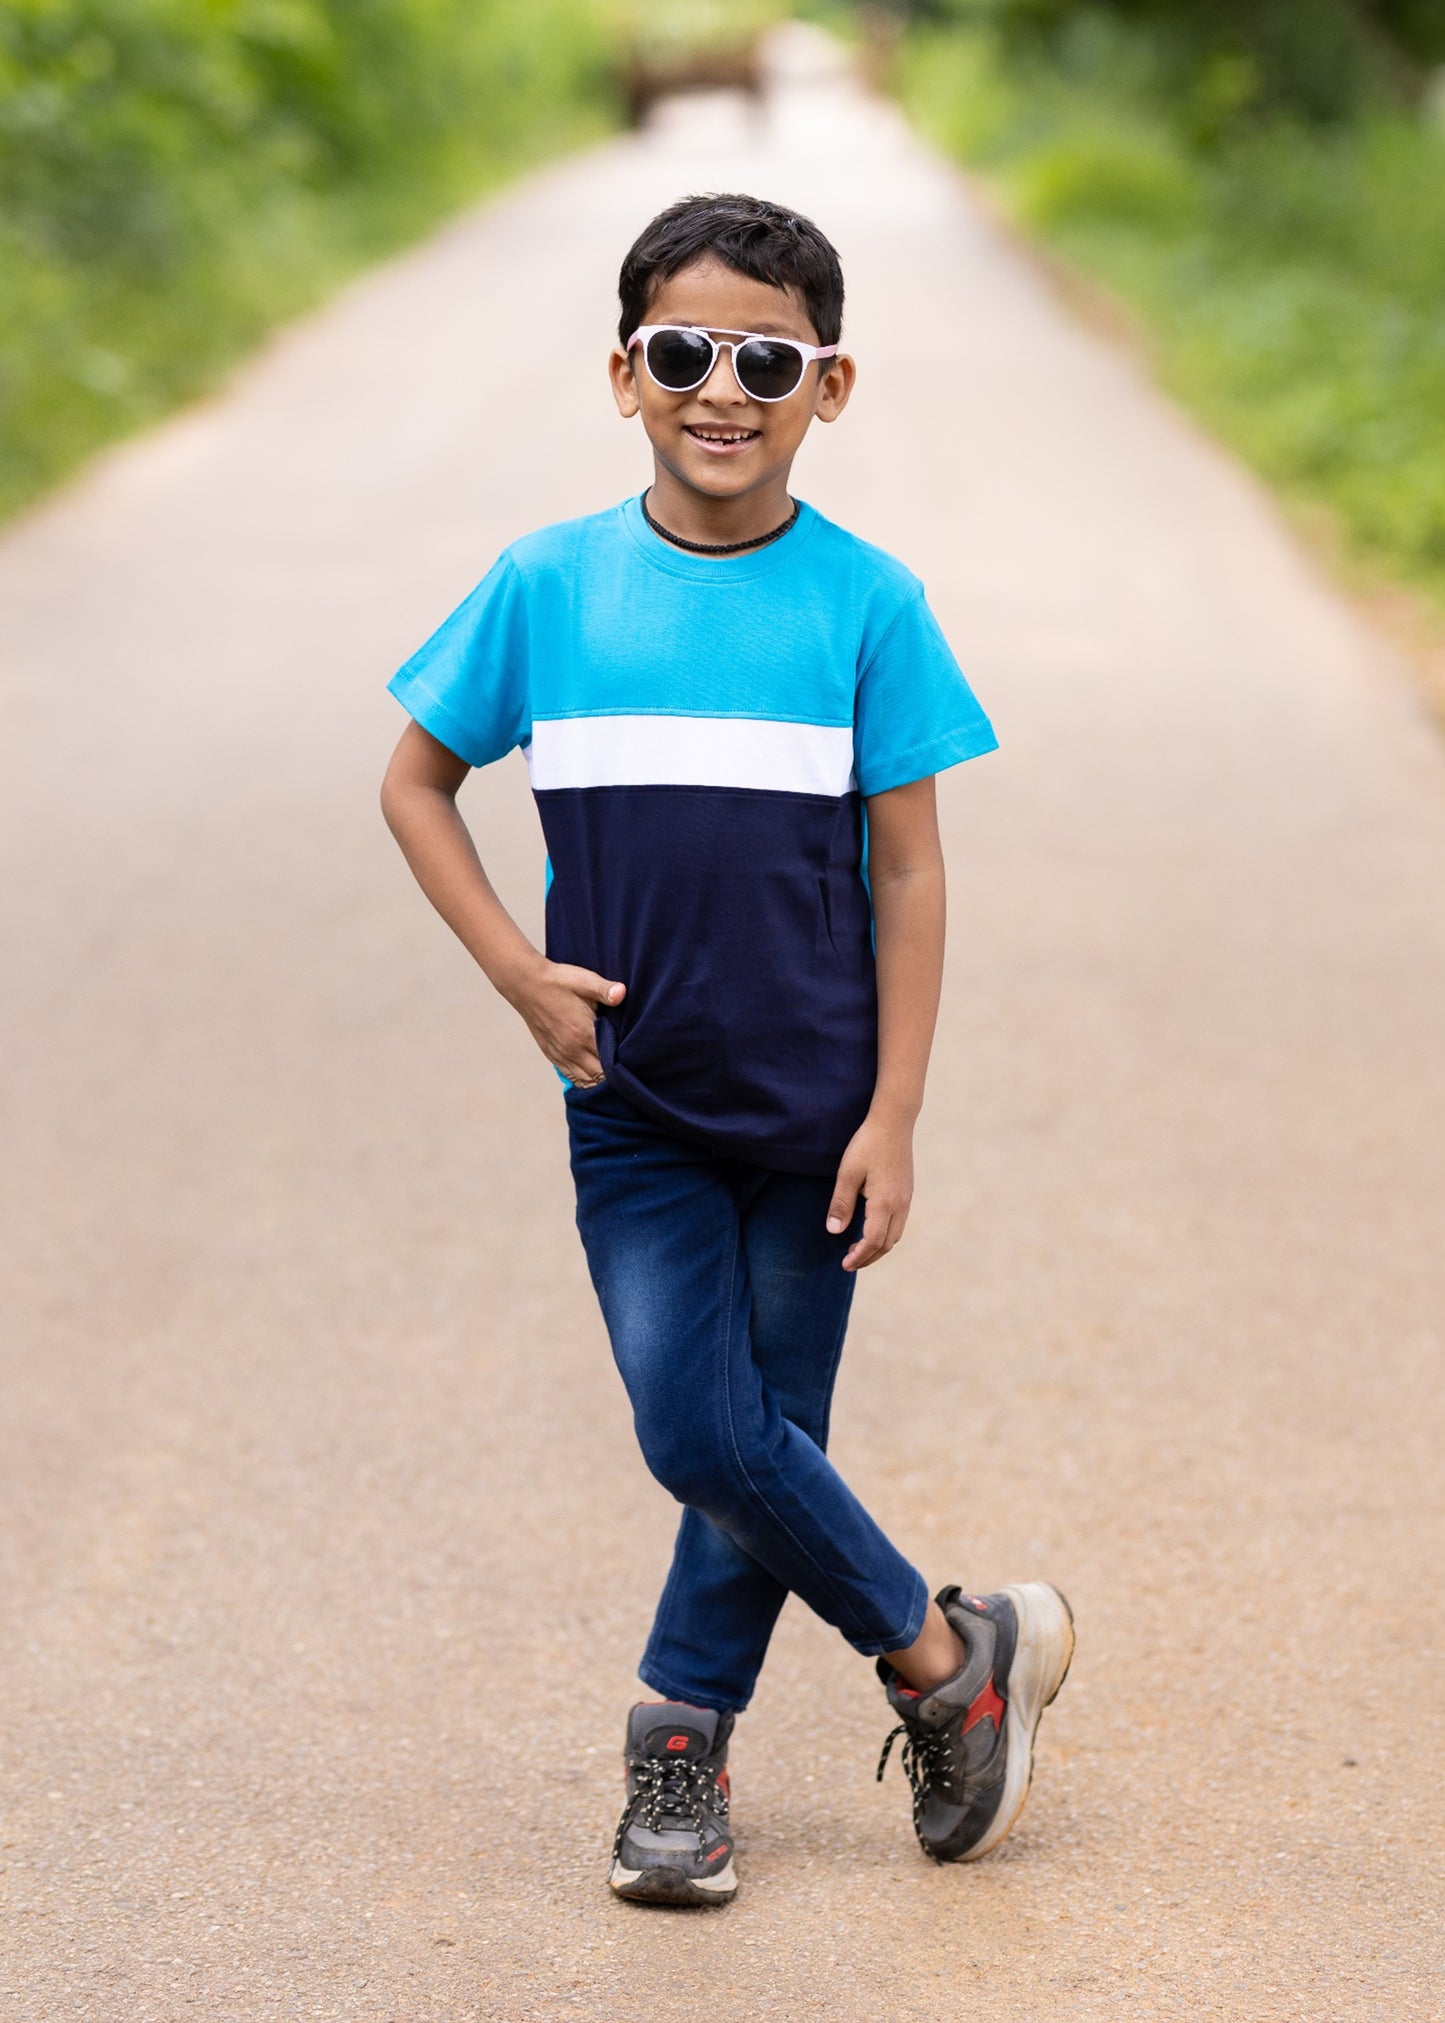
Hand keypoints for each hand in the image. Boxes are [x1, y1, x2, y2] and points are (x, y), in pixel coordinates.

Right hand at [510, 959, 624, 1084]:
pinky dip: (582, 1079)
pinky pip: (569, 1075)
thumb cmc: (557, 981)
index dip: (623, 1065)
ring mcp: (560, 1053)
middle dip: (614, 1076)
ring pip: (584, 1080)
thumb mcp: (584, 981)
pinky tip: (591, 1075)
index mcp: (583, 1033)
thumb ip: (605, 990)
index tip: (634, 1062)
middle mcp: (572, 1049)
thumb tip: (623, 992)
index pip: (609, 1062)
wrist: (525, 983)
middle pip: (599, 1076)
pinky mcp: (550, 1052)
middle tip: (628, 1070)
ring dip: (598, 1080)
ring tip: (612, 1076)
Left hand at [826, 1112, 914, 1271]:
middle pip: (887, 1244)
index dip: (859, 1257)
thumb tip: (834, 1232)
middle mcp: (900, 1204)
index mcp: (885, 1202)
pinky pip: (899, 1223)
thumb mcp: (847, 1173)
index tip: (844, 1265)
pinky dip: (885, 1234)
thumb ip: (841, 1204)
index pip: (873, 1241)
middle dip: (868, 1257)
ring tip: (857, 1249)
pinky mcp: (907, 1192)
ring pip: (896, 1235)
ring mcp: (907, 1199)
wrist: (893, 1122)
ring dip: (878, 1247)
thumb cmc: (867, 1144)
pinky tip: (870, 1229)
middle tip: (848, 1262)